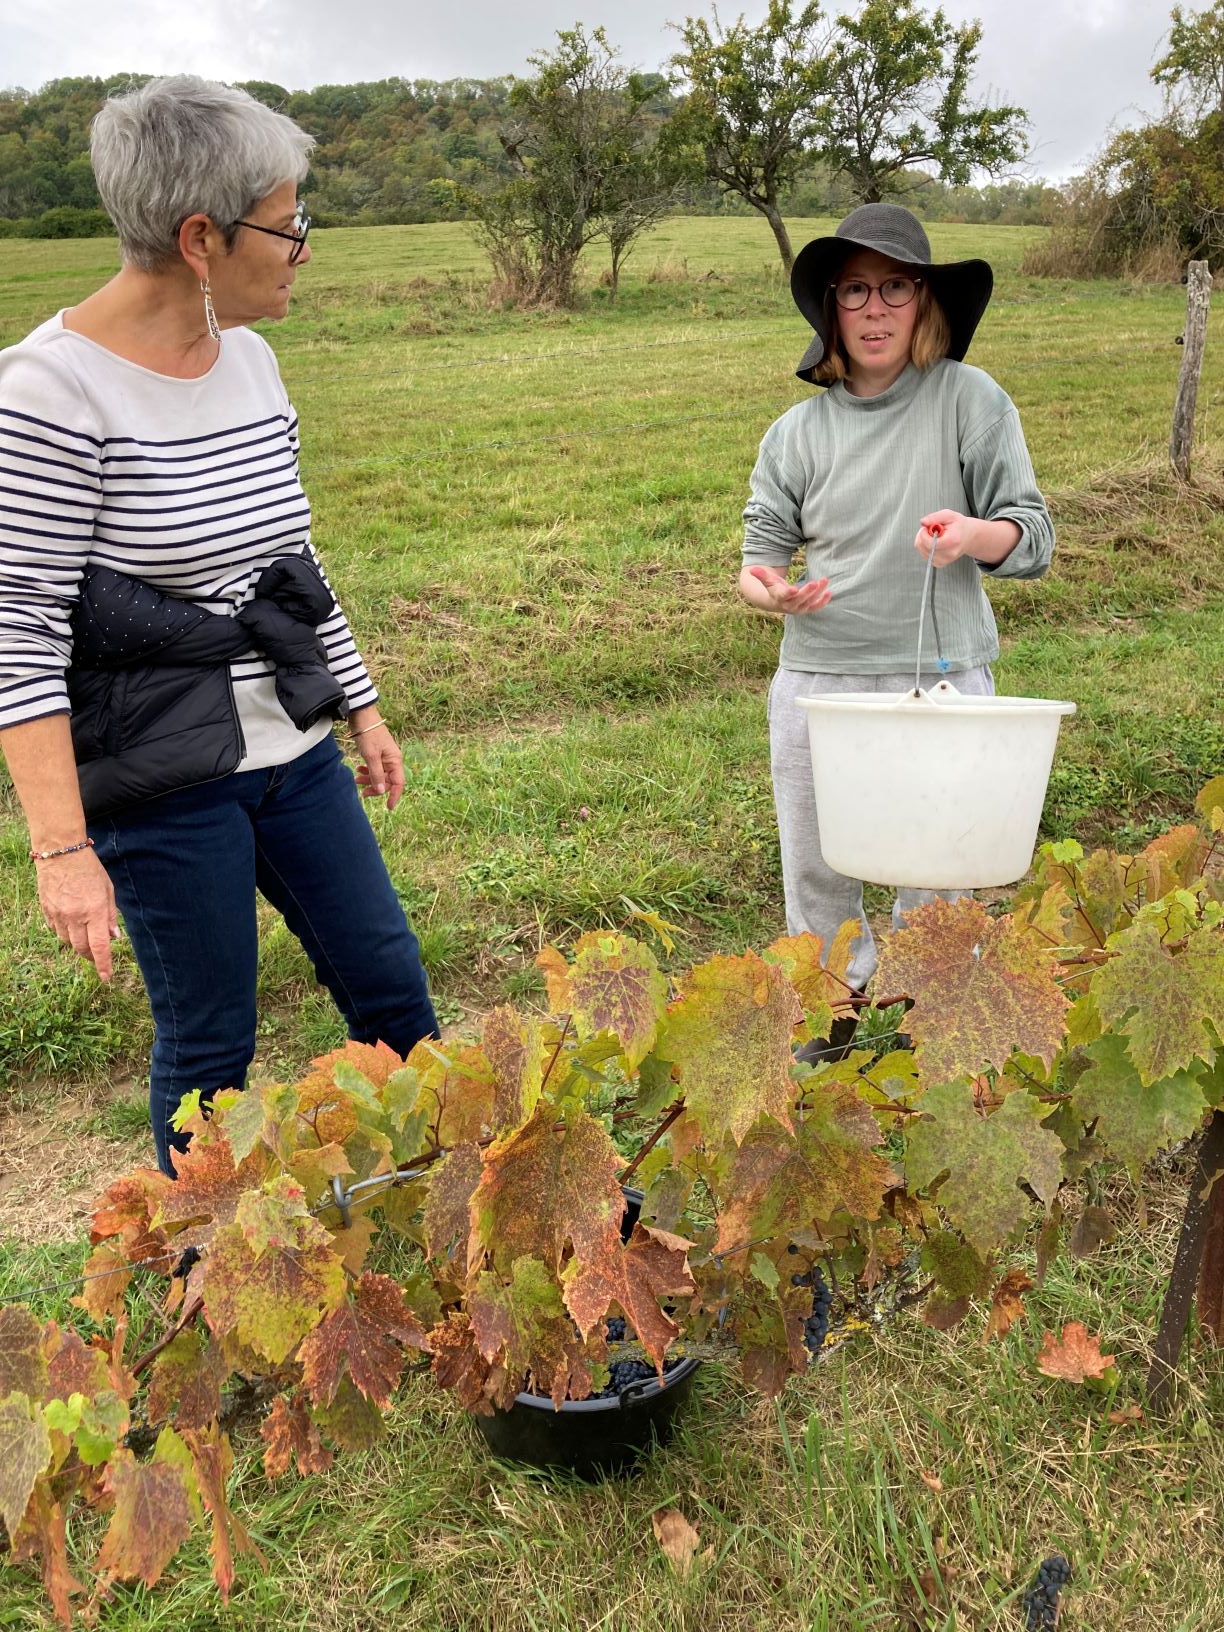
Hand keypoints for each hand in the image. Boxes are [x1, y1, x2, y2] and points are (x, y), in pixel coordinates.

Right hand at [36, 848, 118, 980]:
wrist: (60, 853)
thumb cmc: (89, 869)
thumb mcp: (108, 889)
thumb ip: (111, 915)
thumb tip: (114, 937)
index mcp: (95, 911)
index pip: (100, 946)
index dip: (103, 965)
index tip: (106, 977)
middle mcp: (76, 916)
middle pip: (82, 948)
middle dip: (91, 956)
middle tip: (97, 955)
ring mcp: (59, 914)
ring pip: (68, 941)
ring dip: (78, 944)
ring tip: (85, 935)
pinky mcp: (47, 911)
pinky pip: (56, 930)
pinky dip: (65, 933)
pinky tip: (71, 924)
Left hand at [351, 716, 404, 810]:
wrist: (362, 716)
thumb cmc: (368, 734)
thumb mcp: (371, 756)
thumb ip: (376, 774)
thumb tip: (382, 792)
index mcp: (395, 760)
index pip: (399, 783)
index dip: (394, 796)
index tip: (388, 808)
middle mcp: (392, 759)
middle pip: (388, 780)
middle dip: (376, 788)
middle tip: (363, 793)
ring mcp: (384, 756)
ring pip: (379, 774)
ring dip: (369, 780)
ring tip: (356, 781)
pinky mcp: (376, 753)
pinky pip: (374, 767)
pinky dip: (367, 771)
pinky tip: (358, 769)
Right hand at [746, 565, 831, 613]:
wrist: (776, 602)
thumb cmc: (773, 588)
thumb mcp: (767, 581)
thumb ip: (761, 575)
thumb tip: (752, 569)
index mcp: (779, 597)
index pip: (784, 596)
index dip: (788, 593)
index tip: (794, 589)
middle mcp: (789, 605)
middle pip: (799, 599)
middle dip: (807, 591)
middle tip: (815, 582)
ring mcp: (799, 608)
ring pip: (809, 602)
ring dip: (818, 593)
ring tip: (824, 580)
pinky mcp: (806, 609)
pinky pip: (815, 607)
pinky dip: (822, 602)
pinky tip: (829, 593)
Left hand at [914, 511, 976, 566]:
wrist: (967, 536)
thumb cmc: (958, 526)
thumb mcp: (949, 515)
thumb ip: (935, 517)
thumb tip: (923, 522)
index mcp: (953, 541)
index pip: (930, 543)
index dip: (924, 534)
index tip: (926, 527)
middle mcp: (949, 553)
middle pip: (925, 548)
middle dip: (922, 537)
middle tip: (930, 530)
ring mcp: (945, 560)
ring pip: (923, 552)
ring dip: (924, 542)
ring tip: (933, 535)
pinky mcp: (940, 564)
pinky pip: (925, 556)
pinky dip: (926, 548)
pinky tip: (933, 542)